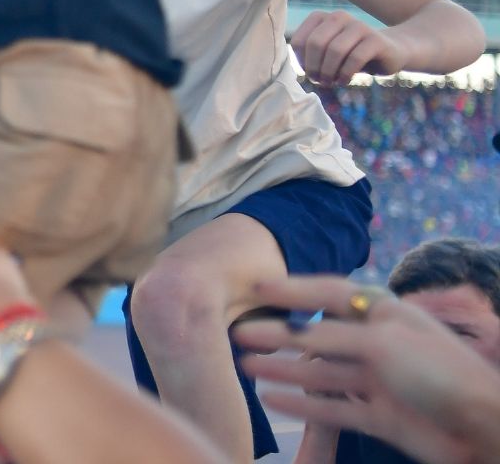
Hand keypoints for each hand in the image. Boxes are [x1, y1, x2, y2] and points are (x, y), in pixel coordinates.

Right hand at [236, 276, 499, 463]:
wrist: (483, 429)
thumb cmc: (439, 373)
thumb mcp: (381, 343)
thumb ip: (331, 339)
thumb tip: (287, 334)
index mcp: (387, 314)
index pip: (331, 294)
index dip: (294, 289)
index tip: (257, 286)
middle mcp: (380, 344)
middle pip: (320, 336)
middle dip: (279, 335)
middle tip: (239, 334)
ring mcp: (380, 381)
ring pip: (322, 374)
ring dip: (284, 370)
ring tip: (246, 367)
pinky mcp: (380, 416)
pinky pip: (332, 408)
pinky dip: (302, 404)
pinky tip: (273, 400)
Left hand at [291, 11, 408, 85]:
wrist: (392, 51)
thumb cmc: (352, 55)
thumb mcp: (327, 53)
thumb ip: (310, 55)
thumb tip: (297, 67)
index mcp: (322, 18)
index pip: (299, 41)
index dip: (301, 61)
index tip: (309, 73)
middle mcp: (339, 17)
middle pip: (315, 44)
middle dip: (314, 67)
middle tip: (319, 81)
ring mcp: (359, 26)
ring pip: (335, 50)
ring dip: (329, 72)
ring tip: (330, 82)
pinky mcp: (376, 39)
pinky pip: (355, 58)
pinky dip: (345, 73)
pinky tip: (344, 80)